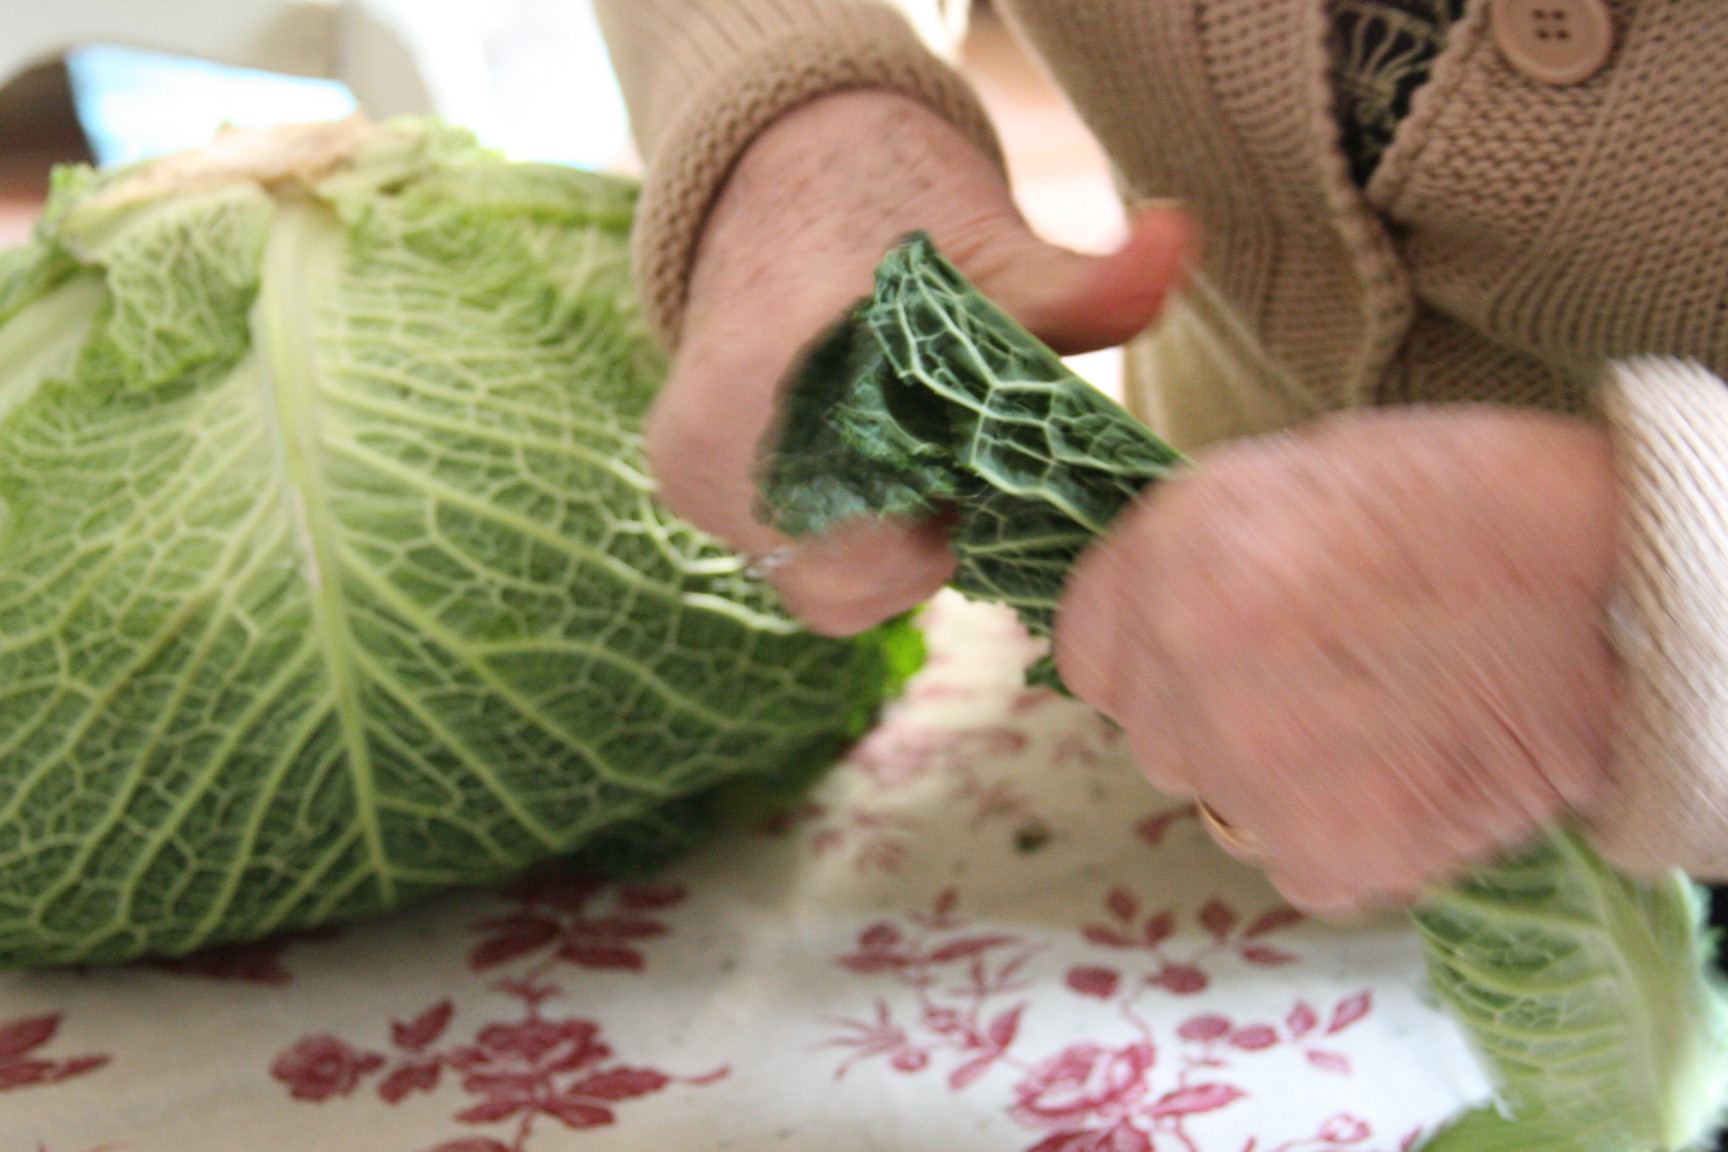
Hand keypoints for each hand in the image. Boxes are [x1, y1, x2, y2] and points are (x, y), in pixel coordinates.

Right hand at [649, 89, 1189, 634]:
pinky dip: (841, 532)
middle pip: (848, 576)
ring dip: (882, 542)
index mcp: (773, 379)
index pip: (878, 542)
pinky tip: (867, 466)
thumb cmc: (892, 204)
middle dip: (922, 541)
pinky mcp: (680, 479)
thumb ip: (1088, 280)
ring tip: (909, 454)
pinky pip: (783, 556)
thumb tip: (1179, 238)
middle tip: (955, 465)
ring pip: (817, 577)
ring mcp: (687, 470)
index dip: (950, 534)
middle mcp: (709, 442)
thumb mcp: (992, 239)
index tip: (983, 478)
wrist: (775, 170)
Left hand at [1054, 406, 1620, 916]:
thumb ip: (1194, 560)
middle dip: (1223, 718)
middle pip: (1159, 737)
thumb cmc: (1466, 503)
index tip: (1215, 651)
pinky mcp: (1323, 856)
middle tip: (1329, 683)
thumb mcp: (1286, 482)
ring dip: (1287, 783)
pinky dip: (1360, 834)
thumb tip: (1159, 618)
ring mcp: (1243, 776)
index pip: (1089, 655)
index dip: (1156, 655)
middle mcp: (1176, 674)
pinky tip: (1424, 773)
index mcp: (1159, 563)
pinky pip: (1309, 861)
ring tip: (1394, 723)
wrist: (1609, 583)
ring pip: (1230, 806)